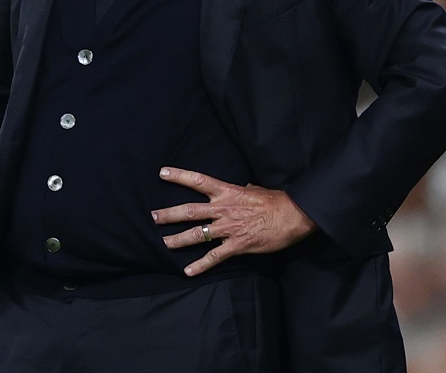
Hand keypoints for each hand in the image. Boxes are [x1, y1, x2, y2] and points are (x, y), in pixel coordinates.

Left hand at [151, 167, 316, 276]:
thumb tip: (242, 187)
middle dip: (168, 215)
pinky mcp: (236, 245)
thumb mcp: (256, 189)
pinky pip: (214, 256)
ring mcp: (228, 228)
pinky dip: (200, 265)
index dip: (179, 176)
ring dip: (177, 240)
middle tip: (152, 217)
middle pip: (189, 211)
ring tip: (162, 243)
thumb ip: (244, 189)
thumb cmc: (276, 201)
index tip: (162, 173)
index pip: (199, 181)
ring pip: (196, 235)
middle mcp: (223, 209)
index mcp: (228, 192)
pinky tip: (187, 271)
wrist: (293, 216)